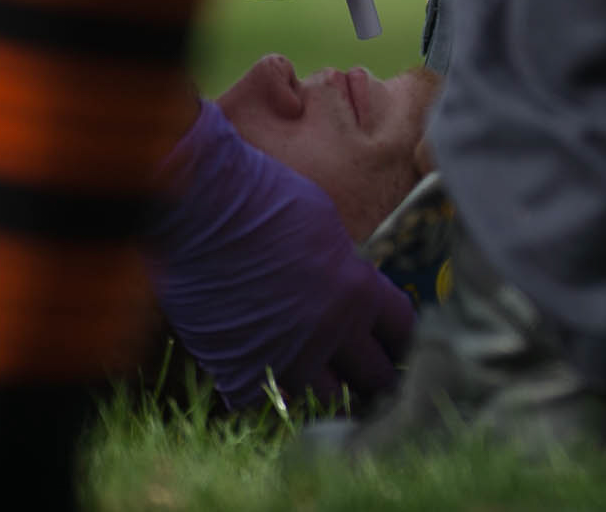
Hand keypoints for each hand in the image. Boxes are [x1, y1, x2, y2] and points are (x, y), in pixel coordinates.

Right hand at [147, 102, 415, 409]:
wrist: (202, 210)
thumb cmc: (266, 202)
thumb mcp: (328, 229)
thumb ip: (345, 271)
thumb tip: (350, 290)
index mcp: (360, 291)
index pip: (403, 331)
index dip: (400, 339)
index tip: (395, 345)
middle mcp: (331, 331)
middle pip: (374, 376)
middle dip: (373, 375)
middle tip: (369, 377)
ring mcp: (285, 356)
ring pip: (324, 400)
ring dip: (325, 393)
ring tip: (323, 388)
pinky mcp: (238, 370)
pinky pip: (261, 402)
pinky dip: (263, 394)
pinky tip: (264, 382)